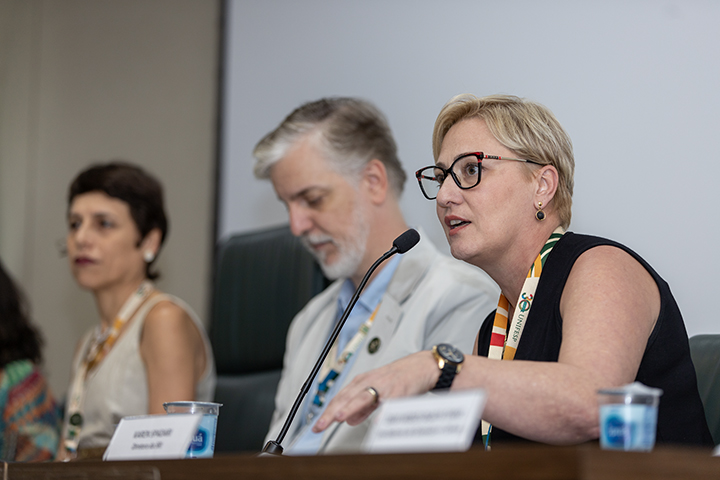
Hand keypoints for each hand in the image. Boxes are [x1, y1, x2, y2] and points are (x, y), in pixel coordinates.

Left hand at [312, 351, 438, 432]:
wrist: (421, 366)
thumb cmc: (399, 378)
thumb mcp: (377, 390)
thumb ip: (363, 408)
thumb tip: (348, 420)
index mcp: (362, 382)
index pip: (339, 399)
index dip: (327, 413)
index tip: (316, 426)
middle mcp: (369, 382)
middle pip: (347, 397)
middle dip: (332, 412)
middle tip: (320, 425)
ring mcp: (384, 385)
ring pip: (363, 397)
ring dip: (350, 407)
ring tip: (339, 417)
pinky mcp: (399, 390)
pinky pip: (388, 402)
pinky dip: (381, 411)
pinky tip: (376, 421)